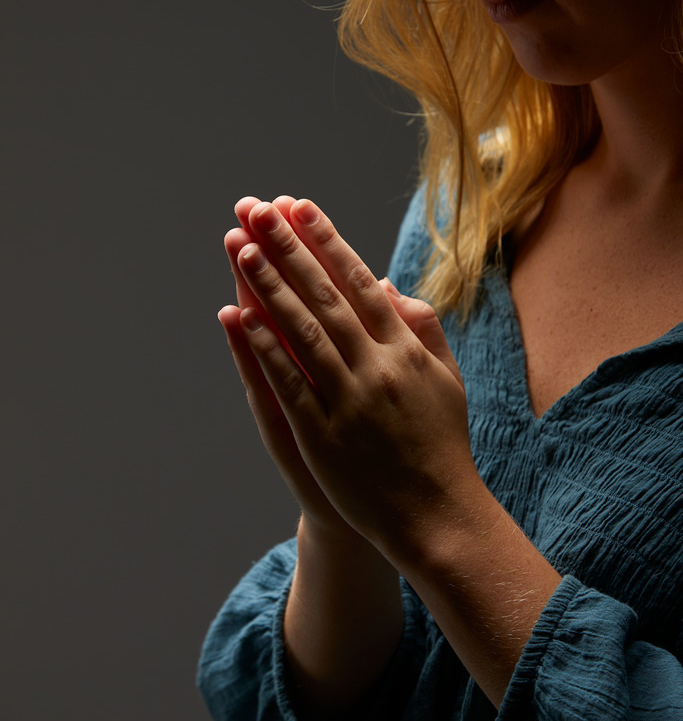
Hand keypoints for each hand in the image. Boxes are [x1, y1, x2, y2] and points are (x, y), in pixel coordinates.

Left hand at [231, 197, 480, 560]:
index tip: (299, 206)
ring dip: (268, 286)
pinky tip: (239, 316)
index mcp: (406, 350)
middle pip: (324, 295)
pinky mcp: (323, 435)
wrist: (436, 514)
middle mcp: (377, 367)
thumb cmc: (441, 443)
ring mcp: (349, 401)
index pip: (359, 281)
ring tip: (240, 247)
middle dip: (288, 248)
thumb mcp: (445, 379)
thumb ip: (421, 328)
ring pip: (302, 331)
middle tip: (257, 209)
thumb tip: (385, 285)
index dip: (326, 241)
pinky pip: (289, 383)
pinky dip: (263, 348)